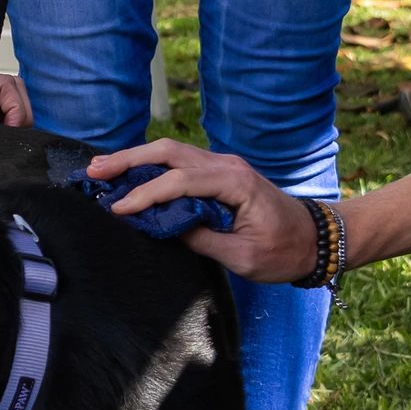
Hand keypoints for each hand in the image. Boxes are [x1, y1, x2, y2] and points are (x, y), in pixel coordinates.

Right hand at [86, 139, 319, 281]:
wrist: (315, 238)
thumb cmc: (284, 250)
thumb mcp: (243, 257)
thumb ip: (203, 239)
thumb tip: (166, 227)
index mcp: (235, 182)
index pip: (179, 181)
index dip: (145, 194)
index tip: (117, 208)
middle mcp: (227, 165)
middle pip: (170, 152)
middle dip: (129, 159)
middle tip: (94, 171)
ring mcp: (224, 165)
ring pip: (173, 153)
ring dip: (136, 159)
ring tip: (102, 168)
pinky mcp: (220, 173)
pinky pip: (181, 163)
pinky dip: (153, 166)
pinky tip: (131, 174)